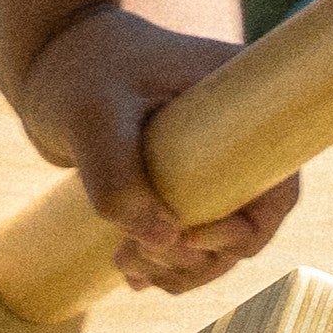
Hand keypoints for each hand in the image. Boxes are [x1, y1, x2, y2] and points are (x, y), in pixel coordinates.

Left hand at [15, 4, 301, 297]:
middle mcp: (237, 140)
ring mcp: (212, 166)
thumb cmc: (81, 72)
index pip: (277, 189)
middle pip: (246, 229)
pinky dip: (163, 263)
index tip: (186, 237)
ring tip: (124, 261)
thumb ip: (117, 176)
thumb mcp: (92, 116)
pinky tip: (128, 268)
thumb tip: (165, 241)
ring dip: (176, 269)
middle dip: (196, 260)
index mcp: (243, 108)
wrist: (55, 62)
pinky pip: (190, 241)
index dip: (244, 231)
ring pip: (216, 244)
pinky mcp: (183, 185)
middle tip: (135, 255)